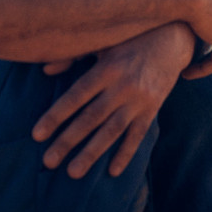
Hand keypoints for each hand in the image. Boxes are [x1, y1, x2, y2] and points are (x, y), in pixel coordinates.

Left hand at [31, 23, 194, 178]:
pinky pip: (138, 134)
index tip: (37, 135)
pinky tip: (112, 171)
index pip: (77, 95)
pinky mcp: (153, 107)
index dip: (56, 115)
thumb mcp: (103, 41)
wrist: (174, 38)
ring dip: (92, 153)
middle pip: (92, 117)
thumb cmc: (131, 38)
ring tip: (73, 172)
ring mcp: (140, 99)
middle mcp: (124, 85)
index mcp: (108, 67)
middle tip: (48, 161)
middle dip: (68, 141)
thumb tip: (45, 70)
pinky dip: (126, 153)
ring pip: (113, 130)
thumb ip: (74, 55)